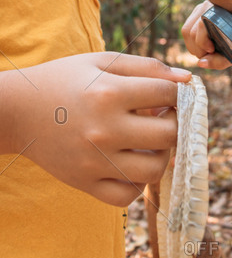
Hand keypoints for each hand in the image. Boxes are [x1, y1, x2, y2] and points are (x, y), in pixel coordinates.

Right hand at [3, 53, 190, 206]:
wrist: (17, 110)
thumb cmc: (65, 80)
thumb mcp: (102, 62)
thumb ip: (147, 67)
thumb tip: (187, 79)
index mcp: (109, 93)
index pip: (167, 94)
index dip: (180, 91)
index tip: (175, 93)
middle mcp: (104, 130)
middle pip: (168, 135)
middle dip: (176, 122)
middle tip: (166, 115)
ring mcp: (94, 161)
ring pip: (154, 170)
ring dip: (162, 154)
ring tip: (151, 140)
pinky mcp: (84, 183)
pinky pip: (127, 196)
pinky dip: (137, 183)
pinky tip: (133, 163)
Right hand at [181, 0, 230, 69]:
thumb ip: (220, 60)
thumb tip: (200, 63)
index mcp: (221, 11)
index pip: (201, 25)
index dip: (203, 42)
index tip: (212, 51)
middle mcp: (209, 6)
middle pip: (190, 31)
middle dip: (197, 49)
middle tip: (209, 55)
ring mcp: (201, 8)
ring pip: (186, 31)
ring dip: (193, 47)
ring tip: (207, 51)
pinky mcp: (196, 12)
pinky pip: (186, 29)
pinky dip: (192, 42)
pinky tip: (204, 45)